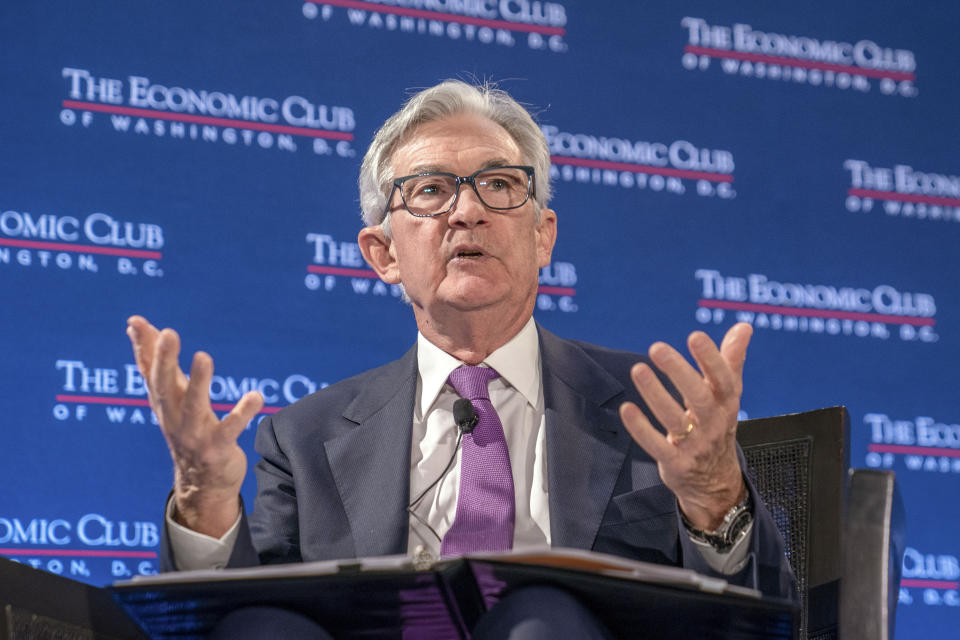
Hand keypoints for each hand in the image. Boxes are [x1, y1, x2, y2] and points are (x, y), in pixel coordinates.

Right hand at [126, 315, 262, 536]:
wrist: (201, 485)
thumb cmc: (186, 429)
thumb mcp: (171, 397)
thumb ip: (157, 364)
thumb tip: (136, 326)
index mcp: (164, 403)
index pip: (149, 372)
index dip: (142, 348)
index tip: (136, 322)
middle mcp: (174, 418)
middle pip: (165, 387)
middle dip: (164, 361)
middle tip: (168, 333)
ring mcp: (195, 435)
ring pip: (194, 407)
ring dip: (199, 383)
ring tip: (203, 357)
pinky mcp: (217, 449)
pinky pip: (230, 430)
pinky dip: (242, 413)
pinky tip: (256, 396)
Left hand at [618, 323, 751, 529]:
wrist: (716, 481)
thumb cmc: (717, 426)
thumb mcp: (727, 396)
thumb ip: (731, 360)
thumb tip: (743, 326)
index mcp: (726, 403)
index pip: (723, 379)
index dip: (711, 358)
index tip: (695, 336)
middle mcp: (713, 423)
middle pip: (698, 396)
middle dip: (679, 372)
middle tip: (657, 348)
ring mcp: (695, 445)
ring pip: (675, 419)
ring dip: (655, 394)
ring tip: (638, 369)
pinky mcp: (676, 462)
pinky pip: (657, 445)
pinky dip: (641, 428)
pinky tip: (626, 408)